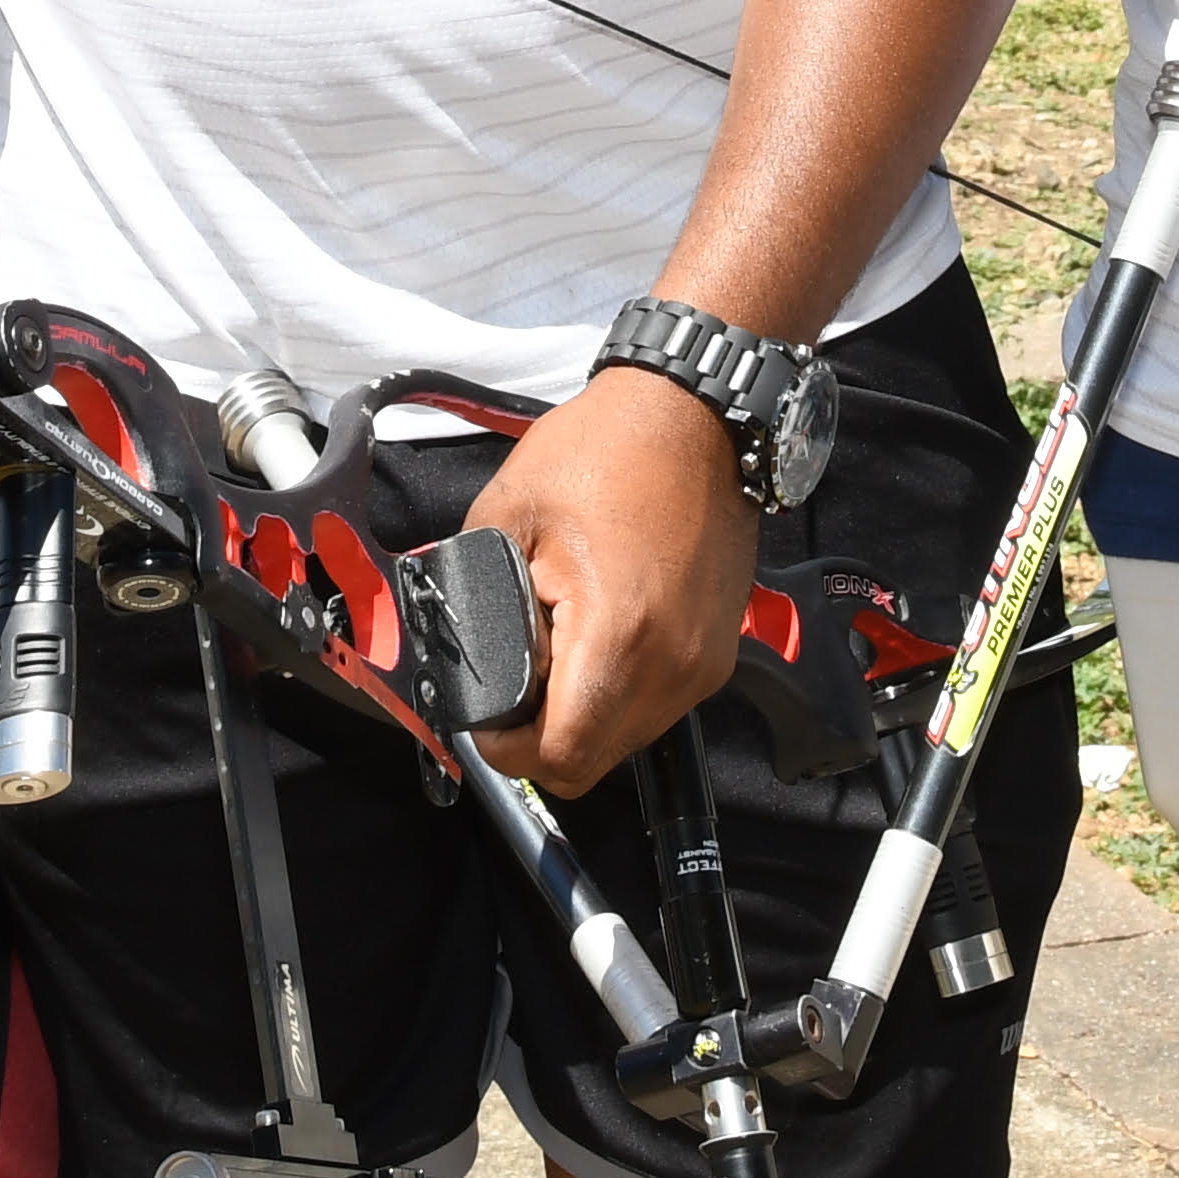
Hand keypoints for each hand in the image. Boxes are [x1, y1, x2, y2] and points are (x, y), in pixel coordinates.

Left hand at [459, 368, 756, 794]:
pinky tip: (597, 640)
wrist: (697, 416)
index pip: (560, 754)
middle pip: (593, 762)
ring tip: (557, 651)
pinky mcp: (718, 653)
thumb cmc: (609, 448)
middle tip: (513, 688)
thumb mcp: (508, 513)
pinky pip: (656, 706)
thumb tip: (461, 653)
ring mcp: (702, 665)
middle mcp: (671, 668)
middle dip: (542, 740)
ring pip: (627, 739)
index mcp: (618, 637)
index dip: (508, 751)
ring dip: (584, 718)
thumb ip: (475, 595)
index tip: (487, 719)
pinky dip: (619, 693)